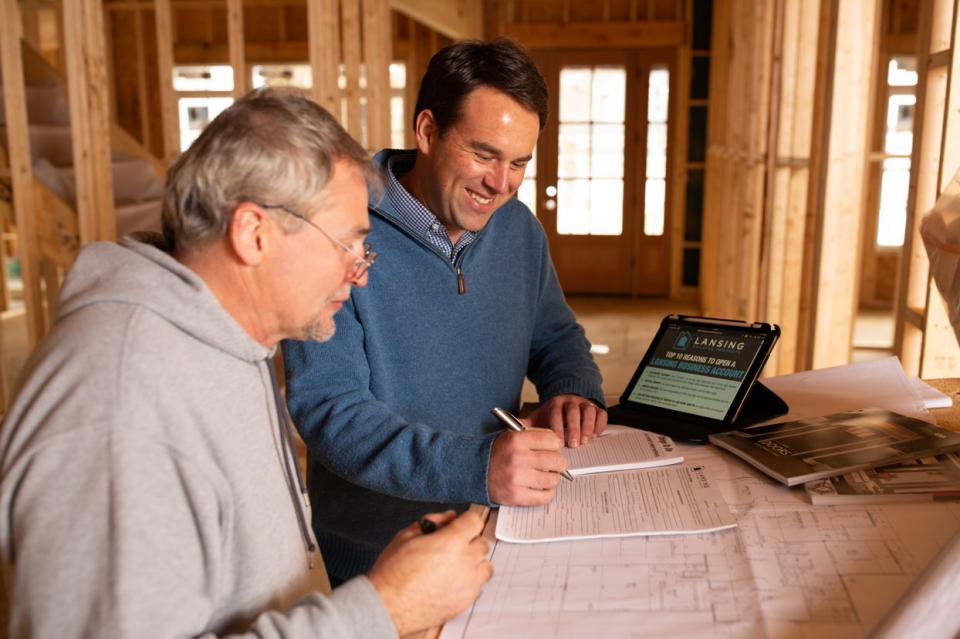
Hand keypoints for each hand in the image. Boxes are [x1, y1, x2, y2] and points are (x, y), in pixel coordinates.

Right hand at [367, 510, 491, 636]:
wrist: (387, 605)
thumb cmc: (392, 573)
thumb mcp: (407, 535)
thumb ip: (433, 521)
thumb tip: (448, 517)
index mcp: (451, 541)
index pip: (475, 521)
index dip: (466, 520)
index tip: (460, 524)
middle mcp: (465, 561)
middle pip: (482, 543)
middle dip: (469, 541)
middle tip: (451, 546)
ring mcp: (468, 583)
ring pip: (485, 565)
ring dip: (474, 562)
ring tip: (455, 565)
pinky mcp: (466, 601)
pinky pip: (479, 586)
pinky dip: (470, 581)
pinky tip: (453, 581)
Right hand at [487, 428, 566, 505]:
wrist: (472, 470)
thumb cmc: (495, 453)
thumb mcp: (510, 436)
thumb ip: (533, 436)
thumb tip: (558, 444)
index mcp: (516, 439)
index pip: (551, 439)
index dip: (555, 445)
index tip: (553, 449)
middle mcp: (517, 457)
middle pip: (556, 460)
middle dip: (558, 463)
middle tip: (554, 465)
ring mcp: (517, 478)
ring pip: (552, 479)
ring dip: (552, 479)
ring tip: (545, 477)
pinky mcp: (516, 496)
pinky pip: (544, 496)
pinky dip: (547, 493)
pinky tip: (541, 488)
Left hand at [526, 394, 607, 447]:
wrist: (567, 401)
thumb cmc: (553, 415)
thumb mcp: (539, 418)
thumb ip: (527, 424)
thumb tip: (511, 429)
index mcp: (556, 403)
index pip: (556, 412)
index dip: (558, 426)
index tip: (558, 442)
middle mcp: (571, 401)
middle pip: (573, 411)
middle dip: (574, 428)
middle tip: (574, 444)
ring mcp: (585, 404)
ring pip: (589, 410)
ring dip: (588, 426)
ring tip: (585, 441)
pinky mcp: (597, 408)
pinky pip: (601, 413)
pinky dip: (600, 424)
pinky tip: (596, 434)